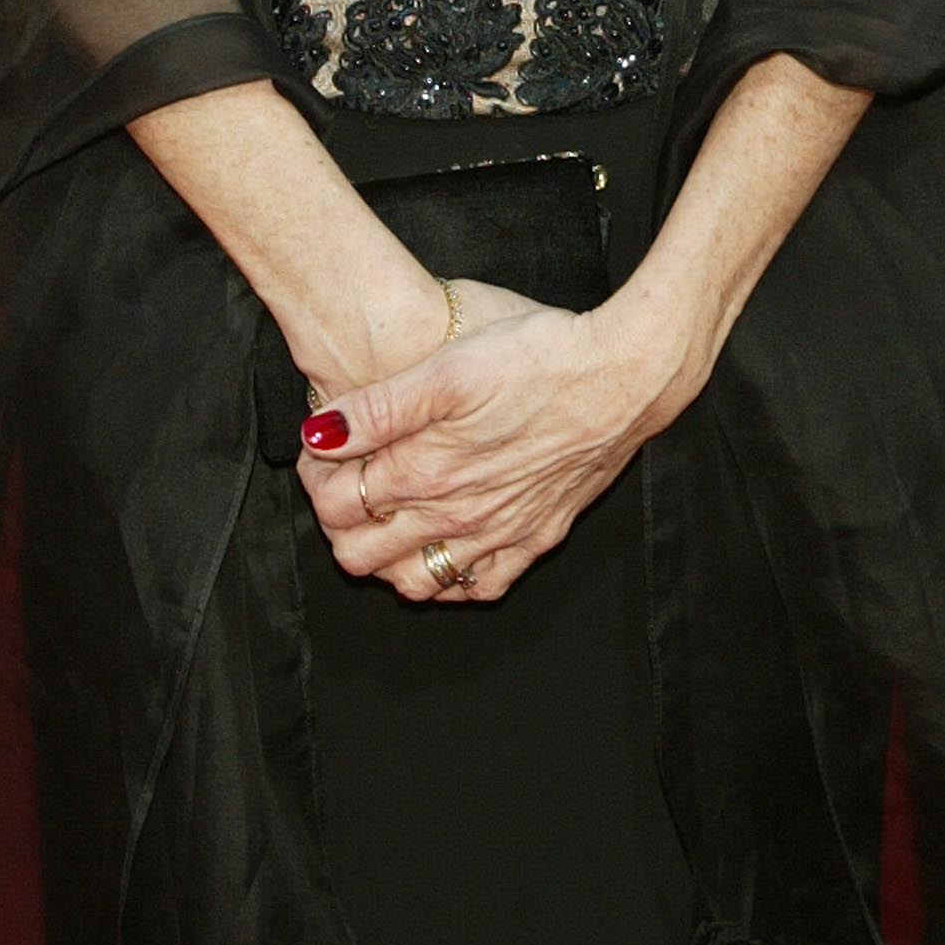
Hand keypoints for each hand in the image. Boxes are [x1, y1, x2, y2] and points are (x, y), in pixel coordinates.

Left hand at [296, 279, 695, 602]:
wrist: (628, 375)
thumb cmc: (543, 358)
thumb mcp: (450, 366)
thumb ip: (379, 407)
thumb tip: (320, 436)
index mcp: (428, 471)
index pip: (337, 506)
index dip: (316, 480)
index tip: (323, 453)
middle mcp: (459, 516)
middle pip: (364, 556)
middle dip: (341, 524)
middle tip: (346, 483)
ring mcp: (500, 534)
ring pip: (416, 582)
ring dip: (388, 557)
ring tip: (386, 516)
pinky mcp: (540, 535)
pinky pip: (481, 586)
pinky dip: (452, 580)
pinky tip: (445, 551)